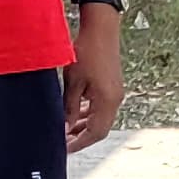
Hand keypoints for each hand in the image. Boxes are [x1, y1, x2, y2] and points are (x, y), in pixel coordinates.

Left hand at [64, 8, 124, 152]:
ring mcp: (115, 93)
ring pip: (101, 118)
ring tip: (66, 129)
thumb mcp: (73, 82)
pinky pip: (101, 107)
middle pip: (100, 128)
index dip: (80, 142)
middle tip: (63, 141)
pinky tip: (76, 113)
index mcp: (107, 101)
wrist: (101, 30)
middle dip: (82, 136)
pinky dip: (89, 113)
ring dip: (85, 125)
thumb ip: (69, 107)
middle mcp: (115, 100)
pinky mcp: (112, 86)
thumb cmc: (86, 53)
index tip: (65, 149)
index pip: (96, 132)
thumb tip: (65, 128)